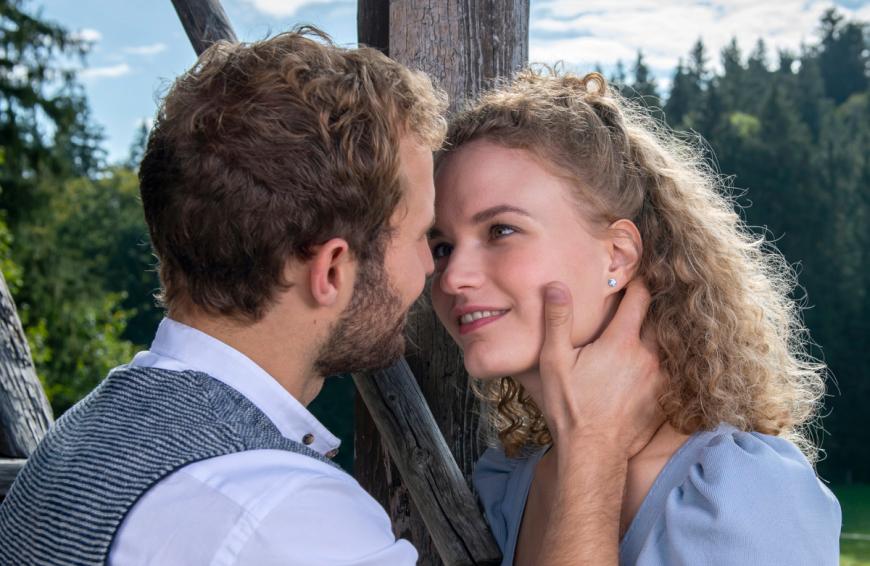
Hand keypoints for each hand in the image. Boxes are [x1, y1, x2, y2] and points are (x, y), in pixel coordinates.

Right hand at [538, 279, 664, 459]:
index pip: (641, 298)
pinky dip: (660, 364)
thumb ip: (557, 321)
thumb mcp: (554, 362)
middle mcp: (648, 356)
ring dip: (657, 337)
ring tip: (643, 333)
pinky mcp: (664, 399)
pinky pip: (669, 372)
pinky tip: (646, 368)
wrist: (593, 453)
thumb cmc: (571, 407)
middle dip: (650, 310)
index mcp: (622, 342)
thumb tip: (556, 286)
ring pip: (666, 346)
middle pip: (659, 320)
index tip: (632, 278)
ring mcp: (660, 379)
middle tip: (637, 303)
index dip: (638, 284)